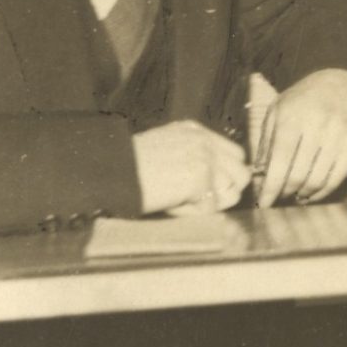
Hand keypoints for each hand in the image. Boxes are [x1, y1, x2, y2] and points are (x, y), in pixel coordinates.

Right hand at [132, 121, 251, 215]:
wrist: (106, 173)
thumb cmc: (126, 168)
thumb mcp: (165, 150)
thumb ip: (192, 158)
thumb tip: (217, 185)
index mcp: (196, 132)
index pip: (235, 155)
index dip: (224, 177)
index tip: (203, 189)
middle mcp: (205, 141)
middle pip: (240, 174)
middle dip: (223, 193)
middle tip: (195, 201)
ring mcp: (205, 159)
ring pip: (231, 193)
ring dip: (208, 204)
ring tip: (179, 201)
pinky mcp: (199, 179)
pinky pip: (209, 209)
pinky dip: (190, 215)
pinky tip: (170, 206)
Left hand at [253, 69, 346, 203]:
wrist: (342, 84)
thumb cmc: (303, 102)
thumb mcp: (277, 112)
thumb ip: (266, 144)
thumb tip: (260, 177)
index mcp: (293, 117)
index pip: (279, 161)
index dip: (270, 187)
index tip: (264, 203)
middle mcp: (318, 125)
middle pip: (298, 174)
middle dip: (285, 191)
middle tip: (279, 196)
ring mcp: (340, 134)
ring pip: (318, 179)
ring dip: (303, 193)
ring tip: (296, 194)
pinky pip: (338, 177)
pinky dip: (323, 191)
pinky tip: (312, 193)